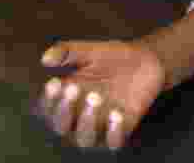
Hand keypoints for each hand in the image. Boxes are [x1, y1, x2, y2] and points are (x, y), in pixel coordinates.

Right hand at [37, 39, 164, 150]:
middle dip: (64, 110)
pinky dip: (113, 132)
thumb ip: (69, 52)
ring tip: (95, 97)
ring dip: (86, 122)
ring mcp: (100, 126)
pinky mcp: (122, 130)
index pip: (48, 108)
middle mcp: (79, 117)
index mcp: (67, 100)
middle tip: (73, 88)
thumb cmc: (114, 57)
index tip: (54, 82)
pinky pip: (113, 142)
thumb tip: (45, 58)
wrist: (147, 60)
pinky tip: (116, 114)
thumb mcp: (91, 50)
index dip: (48, 100)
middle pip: (61, 127)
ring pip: (84, 139)